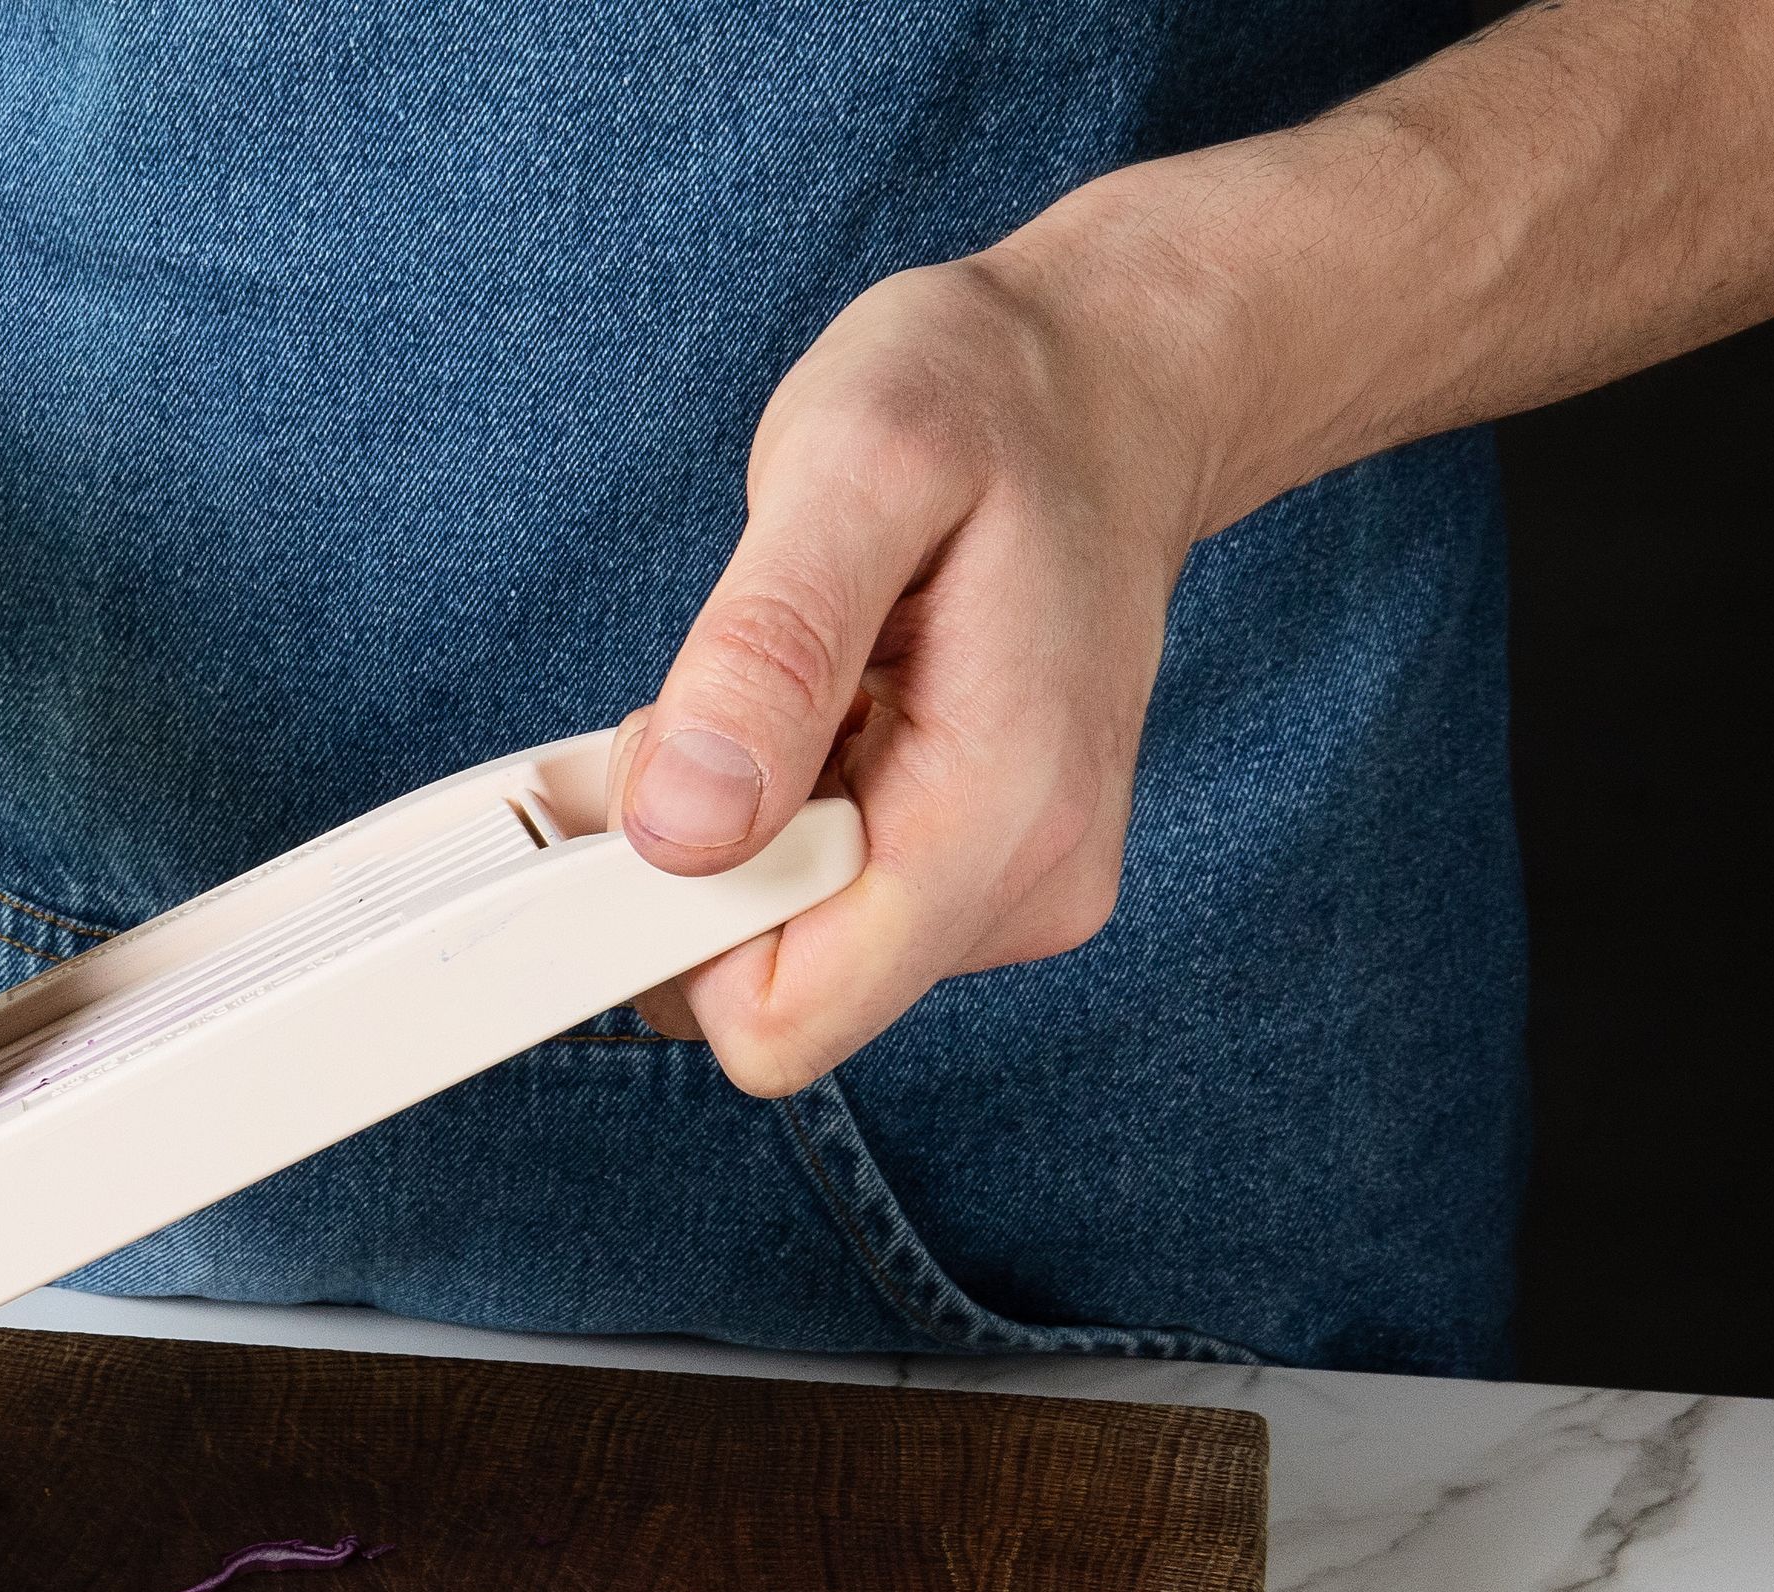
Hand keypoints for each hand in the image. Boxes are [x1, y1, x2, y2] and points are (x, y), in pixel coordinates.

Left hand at [608, 245, 1224, 1095]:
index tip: (666, 777)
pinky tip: (819, 715)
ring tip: (789, 689)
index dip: (674, 923)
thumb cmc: (988, 404)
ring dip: (735, 836)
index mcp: (1004, 815)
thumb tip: (681, 832)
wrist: (1106, 390)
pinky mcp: (975, 876)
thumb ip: (767, 652)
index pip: (785, 1020)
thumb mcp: (855, 463)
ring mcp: (1008, 890)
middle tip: (720, 703)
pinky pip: (814, 909)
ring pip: (783, 954)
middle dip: (696, 868)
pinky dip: (772, 825)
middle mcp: (1027, 885)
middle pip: (771, 994)